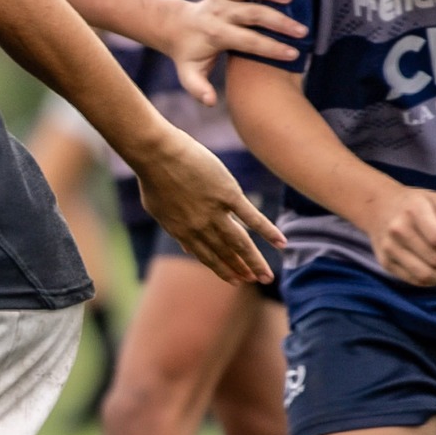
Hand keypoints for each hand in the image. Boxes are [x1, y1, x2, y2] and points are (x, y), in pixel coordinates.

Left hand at [129, 127, 284, 285]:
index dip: (223, 269)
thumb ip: (174, 229)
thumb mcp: (159, 210)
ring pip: (240, 243)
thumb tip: (184, 247)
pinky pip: (252, 217)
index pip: (206, 256)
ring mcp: (215, 212)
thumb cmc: (153, 176)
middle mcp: (200, 227)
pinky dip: (268, 231)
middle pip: (226, 253)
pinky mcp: (228, 195)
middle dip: (243, 270)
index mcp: (182, 231)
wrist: (156, 153)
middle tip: (257, 281)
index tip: (236, 281)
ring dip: (255, 261)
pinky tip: (281, 243)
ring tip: (267, 276)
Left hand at [167, 0, 307, 103]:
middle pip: (251, 14)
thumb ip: (199, 89)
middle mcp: (218, 12)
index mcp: (215, 35)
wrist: (175, 28)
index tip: (293, 55)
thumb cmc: (189, 55)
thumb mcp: (189, 75)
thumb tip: (211, 102)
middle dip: (278, 22)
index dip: (270, 48)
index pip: (247, 42)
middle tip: (302, 31)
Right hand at [360, 184, 435, 287]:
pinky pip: (414, 280)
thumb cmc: (413, 203)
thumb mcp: (435, 198)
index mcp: (413, 211)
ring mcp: (390, 249)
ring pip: (425, 275)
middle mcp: (398, 231)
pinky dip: (434, 281)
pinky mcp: (386, 263)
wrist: (378, 207)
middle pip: (434, 259)